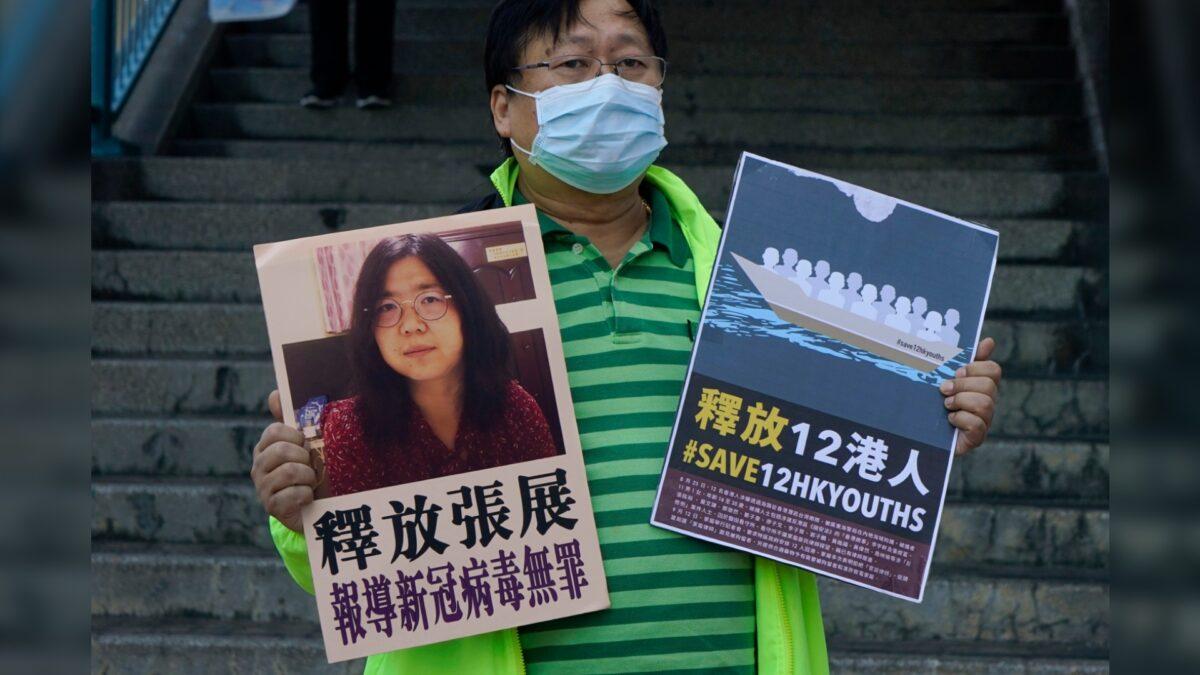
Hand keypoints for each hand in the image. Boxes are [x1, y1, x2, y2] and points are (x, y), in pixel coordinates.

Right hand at [250, 390, 315, 532]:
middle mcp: (258, 466)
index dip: (295, 436)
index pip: (274, 431)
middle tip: (311, 466)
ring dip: (309, 477)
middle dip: (304, 458)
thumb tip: (275, 393)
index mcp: (265, 448)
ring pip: (290, 472)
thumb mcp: (302, 444)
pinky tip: (308, 497)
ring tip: (311, 482)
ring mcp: (263, 488)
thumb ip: (290, 419)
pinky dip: (307, 495)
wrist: (312, 508)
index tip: (304, 444)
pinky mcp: (271, 507)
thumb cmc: (307, 470)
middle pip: (281, 451)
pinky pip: (293, 494)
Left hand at [940, 337, 1001, 455]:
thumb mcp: (943, 376)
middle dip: (963, 385)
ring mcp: (984, 420)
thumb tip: (989, 341)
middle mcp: (987, 402)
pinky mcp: (976, 437)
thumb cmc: (933, 400)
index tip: (957, 371)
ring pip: (984, 404)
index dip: (975, 368)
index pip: (993, 369)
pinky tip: (949, 419)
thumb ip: (962, 359)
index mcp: (981, 385)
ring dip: (960, 401)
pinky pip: (977, 425)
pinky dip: (960, 419)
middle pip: (988, 385)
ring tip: (945, 405)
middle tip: (944, 389)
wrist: (920, 432)